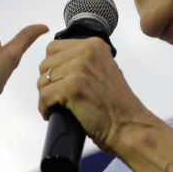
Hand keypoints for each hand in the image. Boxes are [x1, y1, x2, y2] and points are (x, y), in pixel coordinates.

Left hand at [36, 37, 159, 154]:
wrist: (129, 126)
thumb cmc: (118, 106)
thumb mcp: (105, 70)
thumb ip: (85, 61)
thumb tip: (59, 65)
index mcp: (94, 45)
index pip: (54, 48)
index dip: (53, 67)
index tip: (59, 81)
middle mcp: (87, 52)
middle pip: (46, 63)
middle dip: (48, 82)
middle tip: (57, 96)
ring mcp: (80, 68)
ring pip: (42, 80)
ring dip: (46, 96)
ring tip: (57, 106)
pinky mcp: (73, 87)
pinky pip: (44, 96)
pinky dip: (45, 108)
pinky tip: (53, 113)